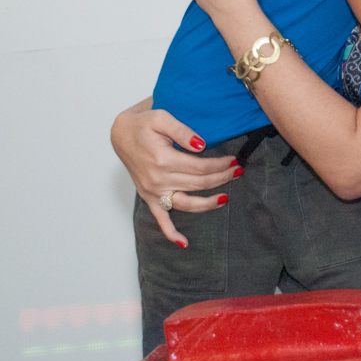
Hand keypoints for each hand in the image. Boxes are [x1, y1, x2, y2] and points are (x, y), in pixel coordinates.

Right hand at [111, 97, 239, 246]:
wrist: (122, 134)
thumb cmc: (143, 125)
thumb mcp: (162, 117)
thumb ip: (183, 131)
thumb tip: (202, 146)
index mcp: (163, 160)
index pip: (200, 167)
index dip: (220, 165)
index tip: (233, 160)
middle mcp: (158, 180)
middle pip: (198, 184)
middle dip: (221, 178)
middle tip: (238, 171)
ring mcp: (153, 192)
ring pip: (187, 203)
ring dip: (208, 203)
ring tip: (225, 198)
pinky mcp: (149, 198)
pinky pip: (160, 220)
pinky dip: (171, 233)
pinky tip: (184, 243)